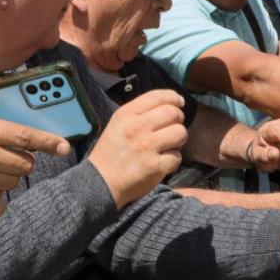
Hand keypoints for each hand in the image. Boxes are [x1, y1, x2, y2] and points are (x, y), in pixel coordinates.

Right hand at [88, 89, 188, 208]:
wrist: (100, 183)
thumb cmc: (112, 153)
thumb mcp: (118, 124)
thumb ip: (140, 113)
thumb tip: (172, 105)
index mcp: (126, 115)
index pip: (158, 96)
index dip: (174, 98)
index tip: (179, 103)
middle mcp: (137, 128)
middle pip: (173, 113)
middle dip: (178, 120)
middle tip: (172, 128)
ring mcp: (147, 147)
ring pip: (180, 133)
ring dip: (179, 139)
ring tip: (169, 145)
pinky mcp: (155, 166)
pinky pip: (177, 156)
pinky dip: (172, 160)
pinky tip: (161, 162)